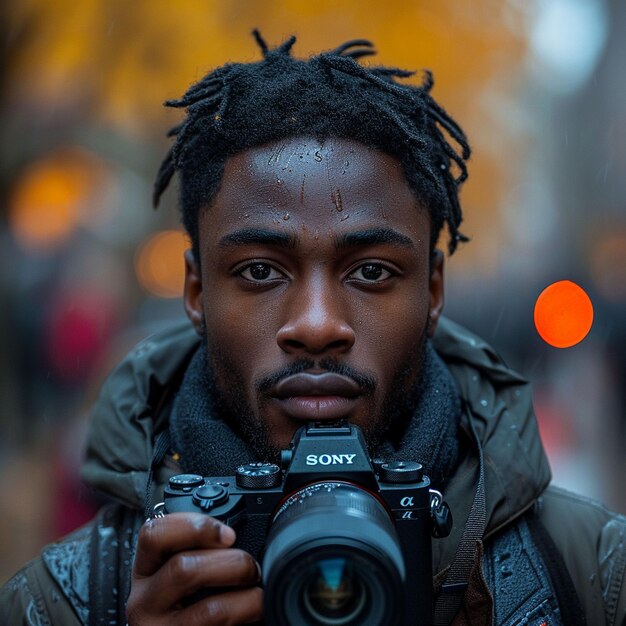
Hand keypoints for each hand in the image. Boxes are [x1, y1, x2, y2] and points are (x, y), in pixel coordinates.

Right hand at [126, 512, 262, 624]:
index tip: (228, 534)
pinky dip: (246, 614)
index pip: (154, 534)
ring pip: (208, 609)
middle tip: (250, 567)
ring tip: (257, 593)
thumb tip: (234, 535)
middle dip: (230, 562)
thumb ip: (197, 552)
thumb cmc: (189, 606)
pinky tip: (254, 612)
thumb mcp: (179, 575)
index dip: (195, 526)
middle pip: (183, 569)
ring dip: (245, 597)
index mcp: (146, 571)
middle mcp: (144, 602)